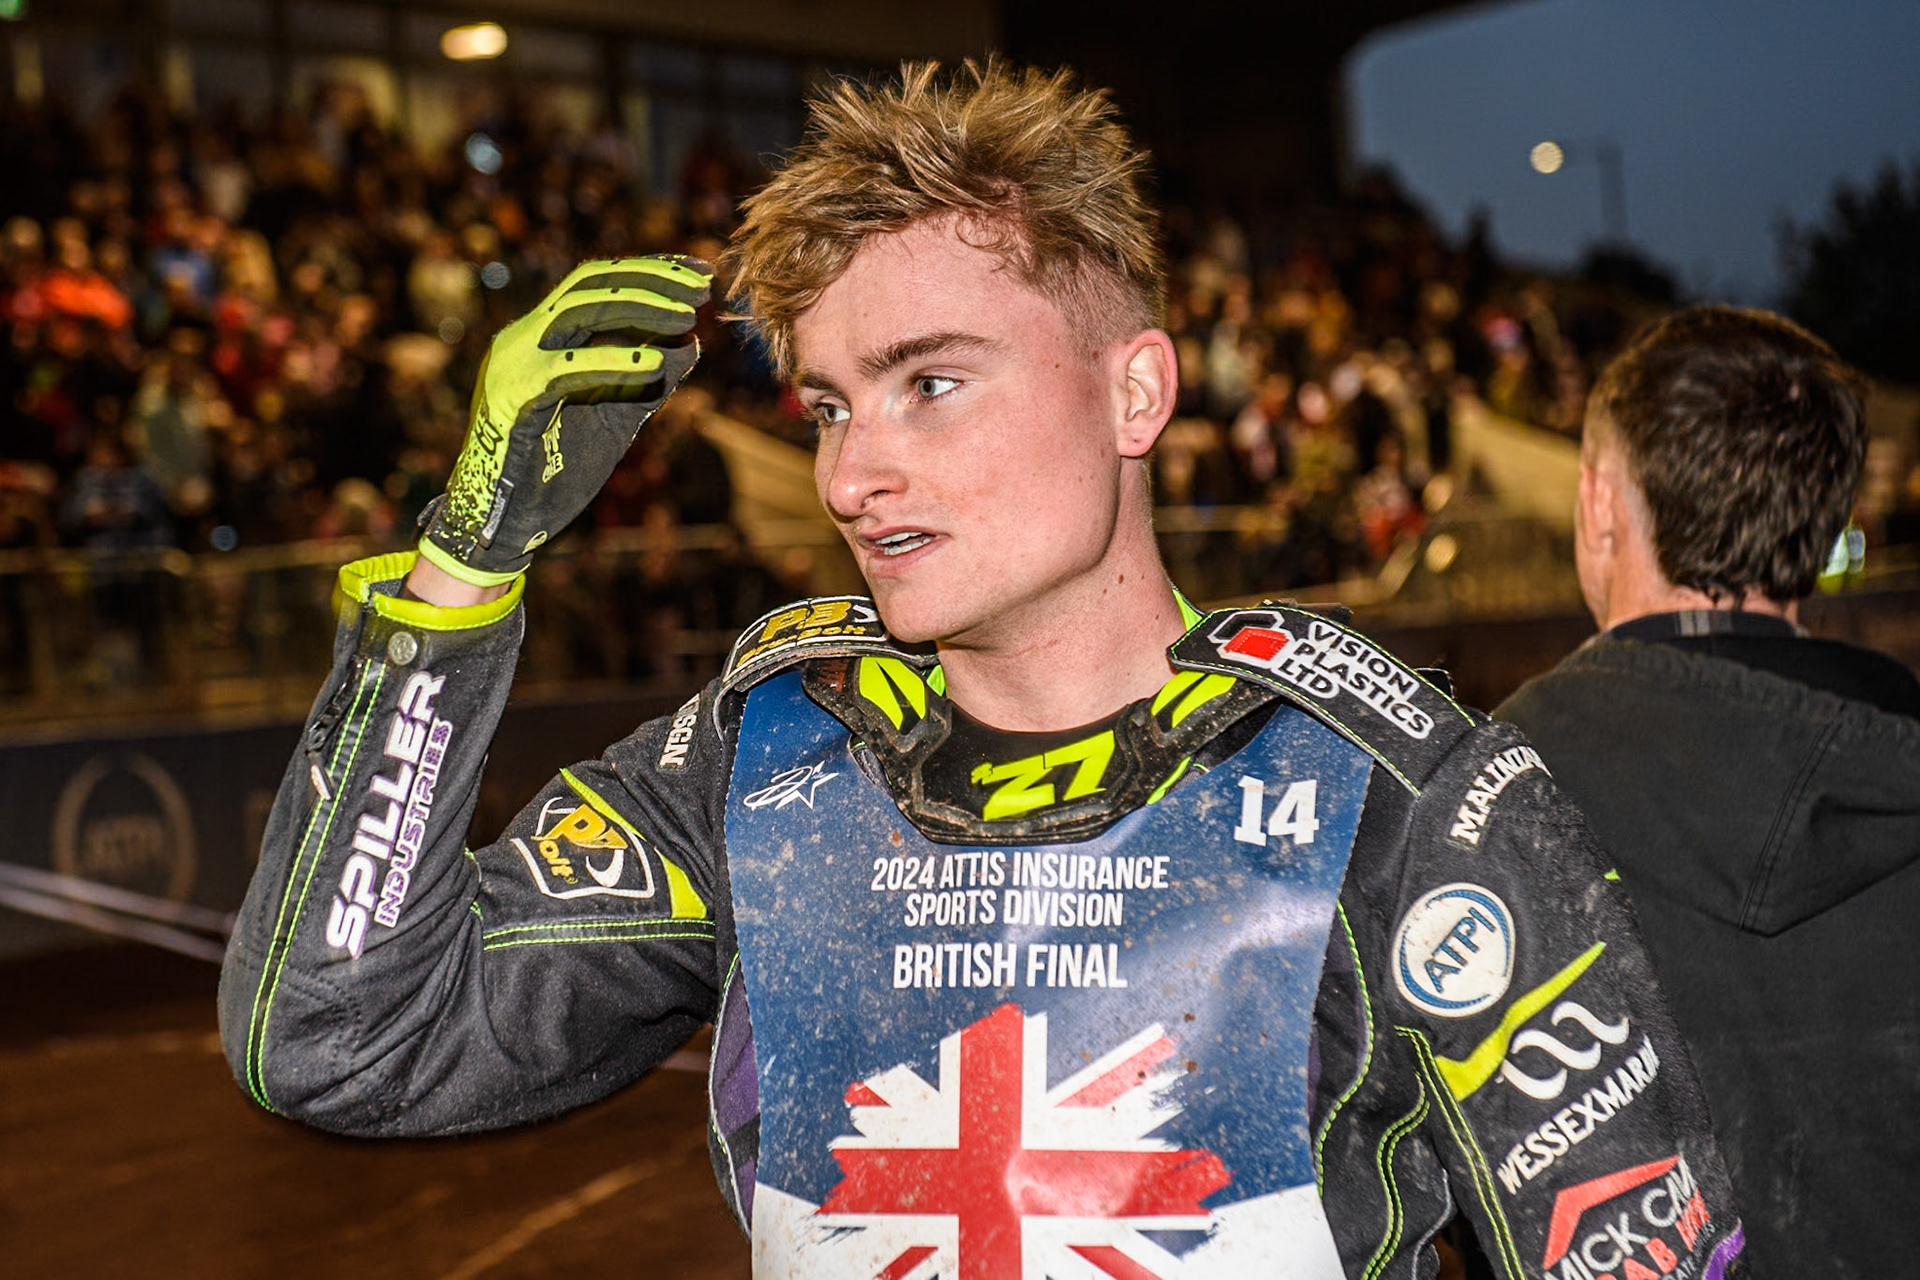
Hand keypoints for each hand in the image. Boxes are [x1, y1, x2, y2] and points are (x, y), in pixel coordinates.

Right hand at [420, 255, 710, 585]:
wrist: (509, 525)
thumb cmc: (558, 472)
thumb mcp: (618, 416)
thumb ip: (651, 381)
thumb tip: (693, 342)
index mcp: (546, 336)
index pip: (598, 282)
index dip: (651, 270)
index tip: (700, 271)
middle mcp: (526, 337)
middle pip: (591, 283)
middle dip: (652, 279)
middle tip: (702, 287)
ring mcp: (516, 361)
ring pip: (581, 311)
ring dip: (640, 309)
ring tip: (687, 317)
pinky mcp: (514, 395)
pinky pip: (568, 367)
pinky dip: (614, 361)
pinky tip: (654, 363)